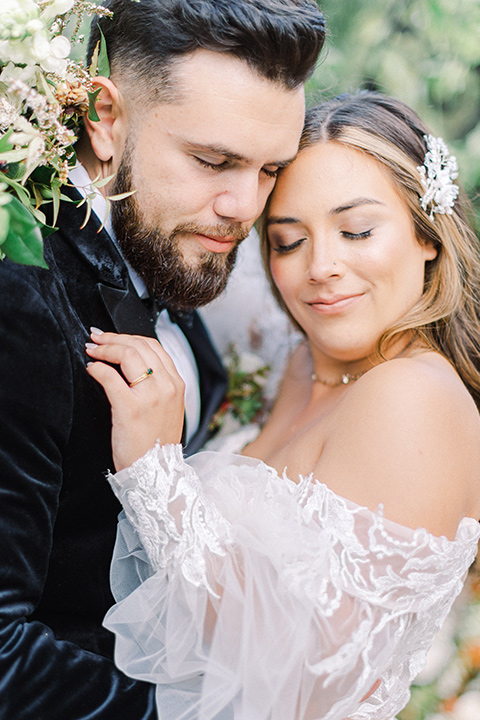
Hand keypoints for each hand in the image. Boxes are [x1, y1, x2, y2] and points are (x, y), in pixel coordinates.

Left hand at [86, 330, 184, 470]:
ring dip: (105, 348)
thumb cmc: (156, 444)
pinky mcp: (131, 408)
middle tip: (96, 339)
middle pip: (139, 345)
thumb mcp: (167, 408)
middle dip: (113, 338)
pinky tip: (91, 369)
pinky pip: (110, 378)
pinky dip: (98, 368)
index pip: (154, 346)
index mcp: (177, 384)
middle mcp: (167, 386)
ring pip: (127, 354)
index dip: (129, 337)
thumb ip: (158, 385)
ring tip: (92, 350)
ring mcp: (151, 396)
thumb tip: (133, 364)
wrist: (156, 474)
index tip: (112, 338)